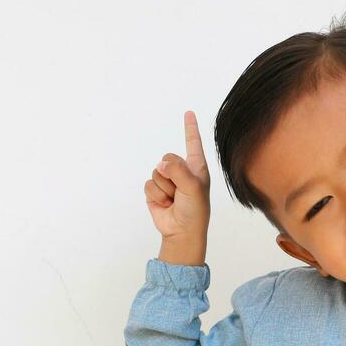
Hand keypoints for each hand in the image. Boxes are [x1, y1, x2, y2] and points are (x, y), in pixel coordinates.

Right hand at [145, 110, 211, 246]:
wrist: (182, 232)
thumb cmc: (195, 211)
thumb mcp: (193, 188)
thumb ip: (178, 171)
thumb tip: (161, 165)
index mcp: (196, 167)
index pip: (193, 143)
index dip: (190, 128)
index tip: (189, 113)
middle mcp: (182, 171)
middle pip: (167, 158)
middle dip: (171, 175)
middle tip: (180, 192)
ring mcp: (168, 181)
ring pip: (156, 172)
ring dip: (164, 189)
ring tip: (174, 200)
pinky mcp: (155, 191)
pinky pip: (148, 184)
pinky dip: (156, 195)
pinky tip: (165, 204)